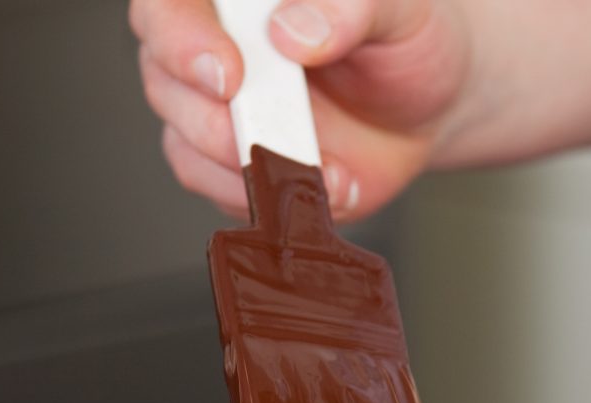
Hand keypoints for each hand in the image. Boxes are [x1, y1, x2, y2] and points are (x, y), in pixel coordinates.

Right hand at [130, 0, 472, 220]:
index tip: (227, 74)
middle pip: (162, 74)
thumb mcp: (398, 8)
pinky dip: (265, 196)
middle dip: (208, 115)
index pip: (171, 3)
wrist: (428, 105)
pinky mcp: (230, 164)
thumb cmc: (405, 39)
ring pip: (183, 139)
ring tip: (315, 163)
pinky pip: (219, 188)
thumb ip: (350, 8)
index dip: (181, 36)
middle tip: (263, 134)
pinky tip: (317, 183)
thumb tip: (294, 30)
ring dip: (243, 163)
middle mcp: (211, 42)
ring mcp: (214, 107)